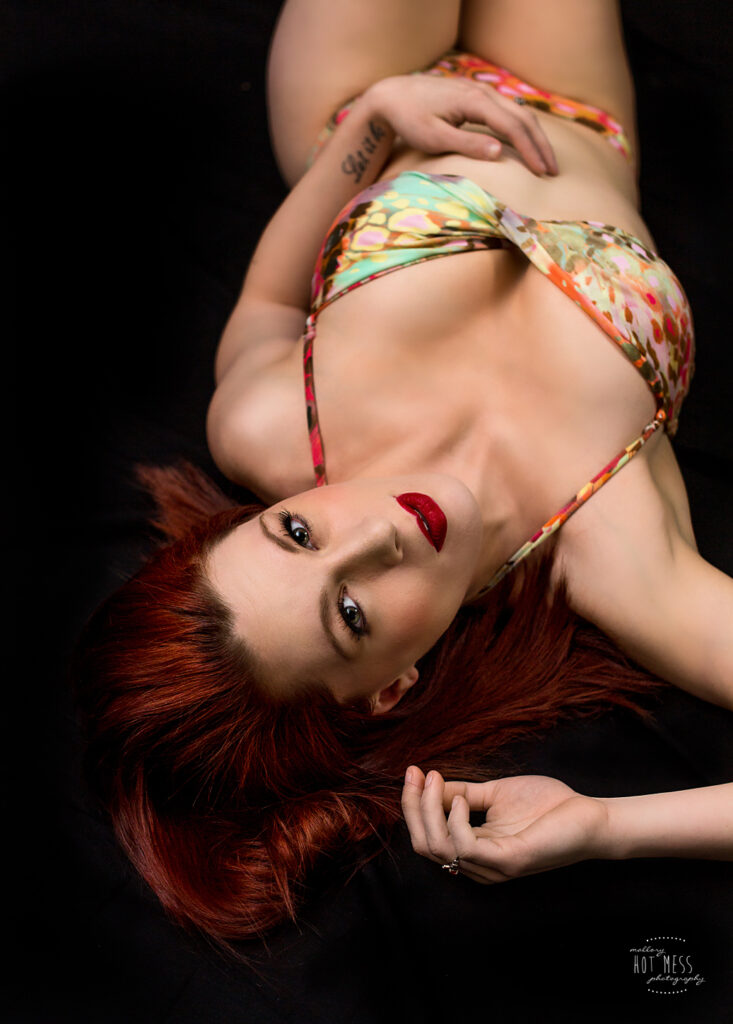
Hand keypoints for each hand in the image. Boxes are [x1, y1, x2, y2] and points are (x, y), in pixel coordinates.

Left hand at [366, 74, 557, 176]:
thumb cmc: (410, 119)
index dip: (530, 150)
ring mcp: (481, 94)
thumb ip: (467, 144)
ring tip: (545, 161)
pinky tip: (527, 145)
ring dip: (535, 137)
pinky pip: (508, 113)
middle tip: (553, 171)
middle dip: (540, 145)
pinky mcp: (476, 99)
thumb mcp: (435, 137)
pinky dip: (522, 130)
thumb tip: (500, 153)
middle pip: (523, 117)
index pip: (513, 126)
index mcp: (475, 101)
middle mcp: (482, 93)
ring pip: (519, 114)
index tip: (542, 173)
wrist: (392, 96)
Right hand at [401, 766, 607, 882]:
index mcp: (475, 850)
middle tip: (415, 775)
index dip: (413, 805)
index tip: (412, 772)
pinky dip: (456, 820)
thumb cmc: (548, 805)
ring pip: (438, 848)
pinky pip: (466, 847)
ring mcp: (493, 867)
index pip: (427, 837)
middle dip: (413, 807)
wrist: (589, 816)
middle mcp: (478, 865)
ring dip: (429, 810)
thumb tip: (427, 782)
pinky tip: (462, 801)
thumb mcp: (495, 793)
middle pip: (425, 845)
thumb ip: (462, 793)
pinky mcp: (509, 861)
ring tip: (436, 781)